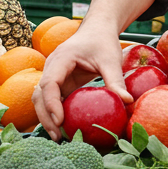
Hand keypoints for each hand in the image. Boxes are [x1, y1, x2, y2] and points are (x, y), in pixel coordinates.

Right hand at [32, 18, 131, 139]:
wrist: (97, 30)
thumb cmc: (103, 42)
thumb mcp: (111, 59)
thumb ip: (116, 80)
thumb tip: (128, 101)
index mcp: (61, 58)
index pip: (49, 83)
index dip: (51, 103)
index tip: (60, 121)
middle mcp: (52, 67)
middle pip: (39, 94)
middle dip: (45, 117)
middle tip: (58, 137)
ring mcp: (53, 75)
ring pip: (41, 99)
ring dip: (46, 118)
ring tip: (59, 137)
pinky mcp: (59, 83)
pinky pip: (51, 100)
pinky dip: (54, 114)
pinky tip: (64, 129)